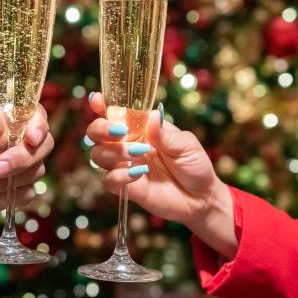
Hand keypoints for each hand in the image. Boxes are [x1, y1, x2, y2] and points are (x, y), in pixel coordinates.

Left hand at [0, 102, 53, 227]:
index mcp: (4, 126)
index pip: (35, 116)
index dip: (39, 125)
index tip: (31, 139)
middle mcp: (17, 144)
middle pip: (44, 145)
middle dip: (23, 159)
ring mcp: (21, 169)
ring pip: (36, 171)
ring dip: (6, 182)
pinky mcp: (19, 191)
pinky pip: (28, 193)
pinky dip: (6, 196)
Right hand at [85, 93, 236, 257]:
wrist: (201, 197)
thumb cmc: (194, 165)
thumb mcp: (186, 145)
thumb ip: (166, 134)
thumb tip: (151, 116)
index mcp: (140, 128)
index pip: (115, 114)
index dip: (101, 105)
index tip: (96, 100)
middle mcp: (127, 145)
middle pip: (97, 133)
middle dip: (101, 129)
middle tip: (120, 132)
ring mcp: (124, 166)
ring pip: (98, 155)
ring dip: (114, 152)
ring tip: (138, 153)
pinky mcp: (126, 187)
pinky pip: (108, 180)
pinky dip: (119, 175)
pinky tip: (139, 173)